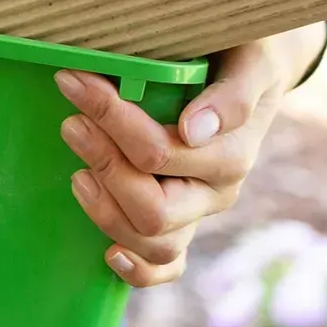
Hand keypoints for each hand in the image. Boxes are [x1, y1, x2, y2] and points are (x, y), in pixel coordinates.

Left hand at [55, 23, 326, 286]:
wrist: (254, 64)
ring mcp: (198, 214)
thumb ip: (231, 94)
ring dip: (106, 212)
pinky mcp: (182, 227)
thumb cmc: (241, 55)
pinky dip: (138, 271)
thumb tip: (195, 130)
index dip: (110, 118)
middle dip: (103, 165)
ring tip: (78, 173)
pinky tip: (109, 255)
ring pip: (153, 244)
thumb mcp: (248, 59)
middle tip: (71, 123)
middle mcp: (217, 191)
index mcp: (232, 153)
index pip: (159, 153)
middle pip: (152, 208)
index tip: (72, 80)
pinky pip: (166, 269)